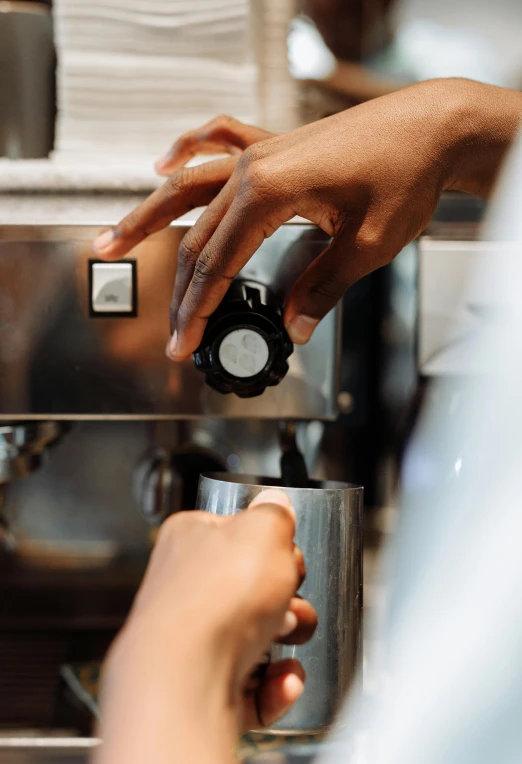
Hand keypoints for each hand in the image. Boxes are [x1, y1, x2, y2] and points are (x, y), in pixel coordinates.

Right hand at [94, 79, 521, 360]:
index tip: (184, 343)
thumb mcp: (365, 246)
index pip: (219, 264)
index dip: (199, 311)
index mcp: (270, 192)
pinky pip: (217, 144)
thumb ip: (321, 288)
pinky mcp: (274, 147)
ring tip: (112, 241)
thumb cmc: (407, 174)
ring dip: (150, 218)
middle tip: (170, 331)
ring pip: (191, 191)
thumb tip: (294, 325)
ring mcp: (261, 151)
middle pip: (200, 239)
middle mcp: (255, 167)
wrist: (434, 128)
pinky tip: (164, 162)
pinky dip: (188, 154)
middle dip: (183, 292)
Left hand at [104, 490, 315, 734]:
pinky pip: (256, 687)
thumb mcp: (263, 531)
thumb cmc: (214, 600)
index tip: (286, 551)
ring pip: (260, 637)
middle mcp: (186, 590)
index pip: (236, 533)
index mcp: (190, 541)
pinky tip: (282, 679)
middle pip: (254, 587)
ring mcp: (194, 642)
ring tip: (285, 635)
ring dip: (287, 637)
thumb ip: (275, 513)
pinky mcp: (205, 687)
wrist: (185, 678)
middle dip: (286, 595)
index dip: (270, 543)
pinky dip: (276, 686)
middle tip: (288, 594)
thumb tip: (276, 503)